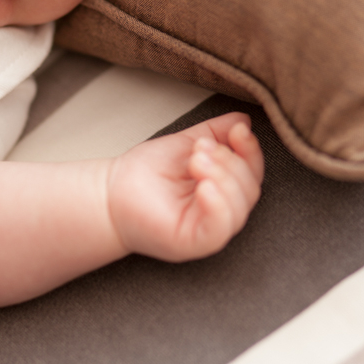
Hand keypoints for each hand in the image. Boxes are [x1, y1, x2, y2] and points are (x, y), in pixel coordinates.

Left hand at [107, 112, 264, 261]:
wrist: (111, 193)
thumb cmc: (146, 173)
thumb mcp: (186, 144)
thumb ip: (216, 132)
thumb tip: (244, 121)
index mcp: (223, 189)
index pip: (252, 172)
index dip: (250, 151)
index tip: (239, 131)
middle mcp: (220, 212)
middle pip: (249, 189)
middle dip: (230, 163)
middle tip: (200, 150)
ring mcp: (208, 230)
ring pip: (238, 209)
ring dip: (223, 178)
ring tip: (195, 161)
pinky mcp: (195, 243)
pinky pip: (220, 228)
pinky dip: (218, 205)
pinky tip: (204, 187)